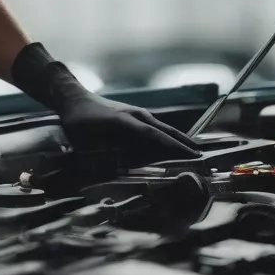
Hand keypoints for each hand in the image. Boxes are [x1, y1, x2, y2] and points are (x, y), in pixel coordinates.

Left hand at [12, 42, 198, 163]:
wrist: (74, 98)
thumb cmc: (77, 121)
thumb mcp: (82, 141)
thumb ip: (95, 158)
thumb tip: (110, 175)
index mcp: (123, 121)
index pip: (152, 135)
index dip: (170, 145)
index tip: (187, 154)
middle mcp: (134, 115)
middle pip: (164, 130)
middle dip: (182, 143)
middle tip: (200, 155)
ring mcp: (136, 113)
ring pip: (162, 127)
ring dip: (178, 138)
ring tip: (194, 150)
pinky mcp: (135, 115)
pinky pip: (156, 126)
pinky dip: (168, 134)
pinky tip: (175, 142)